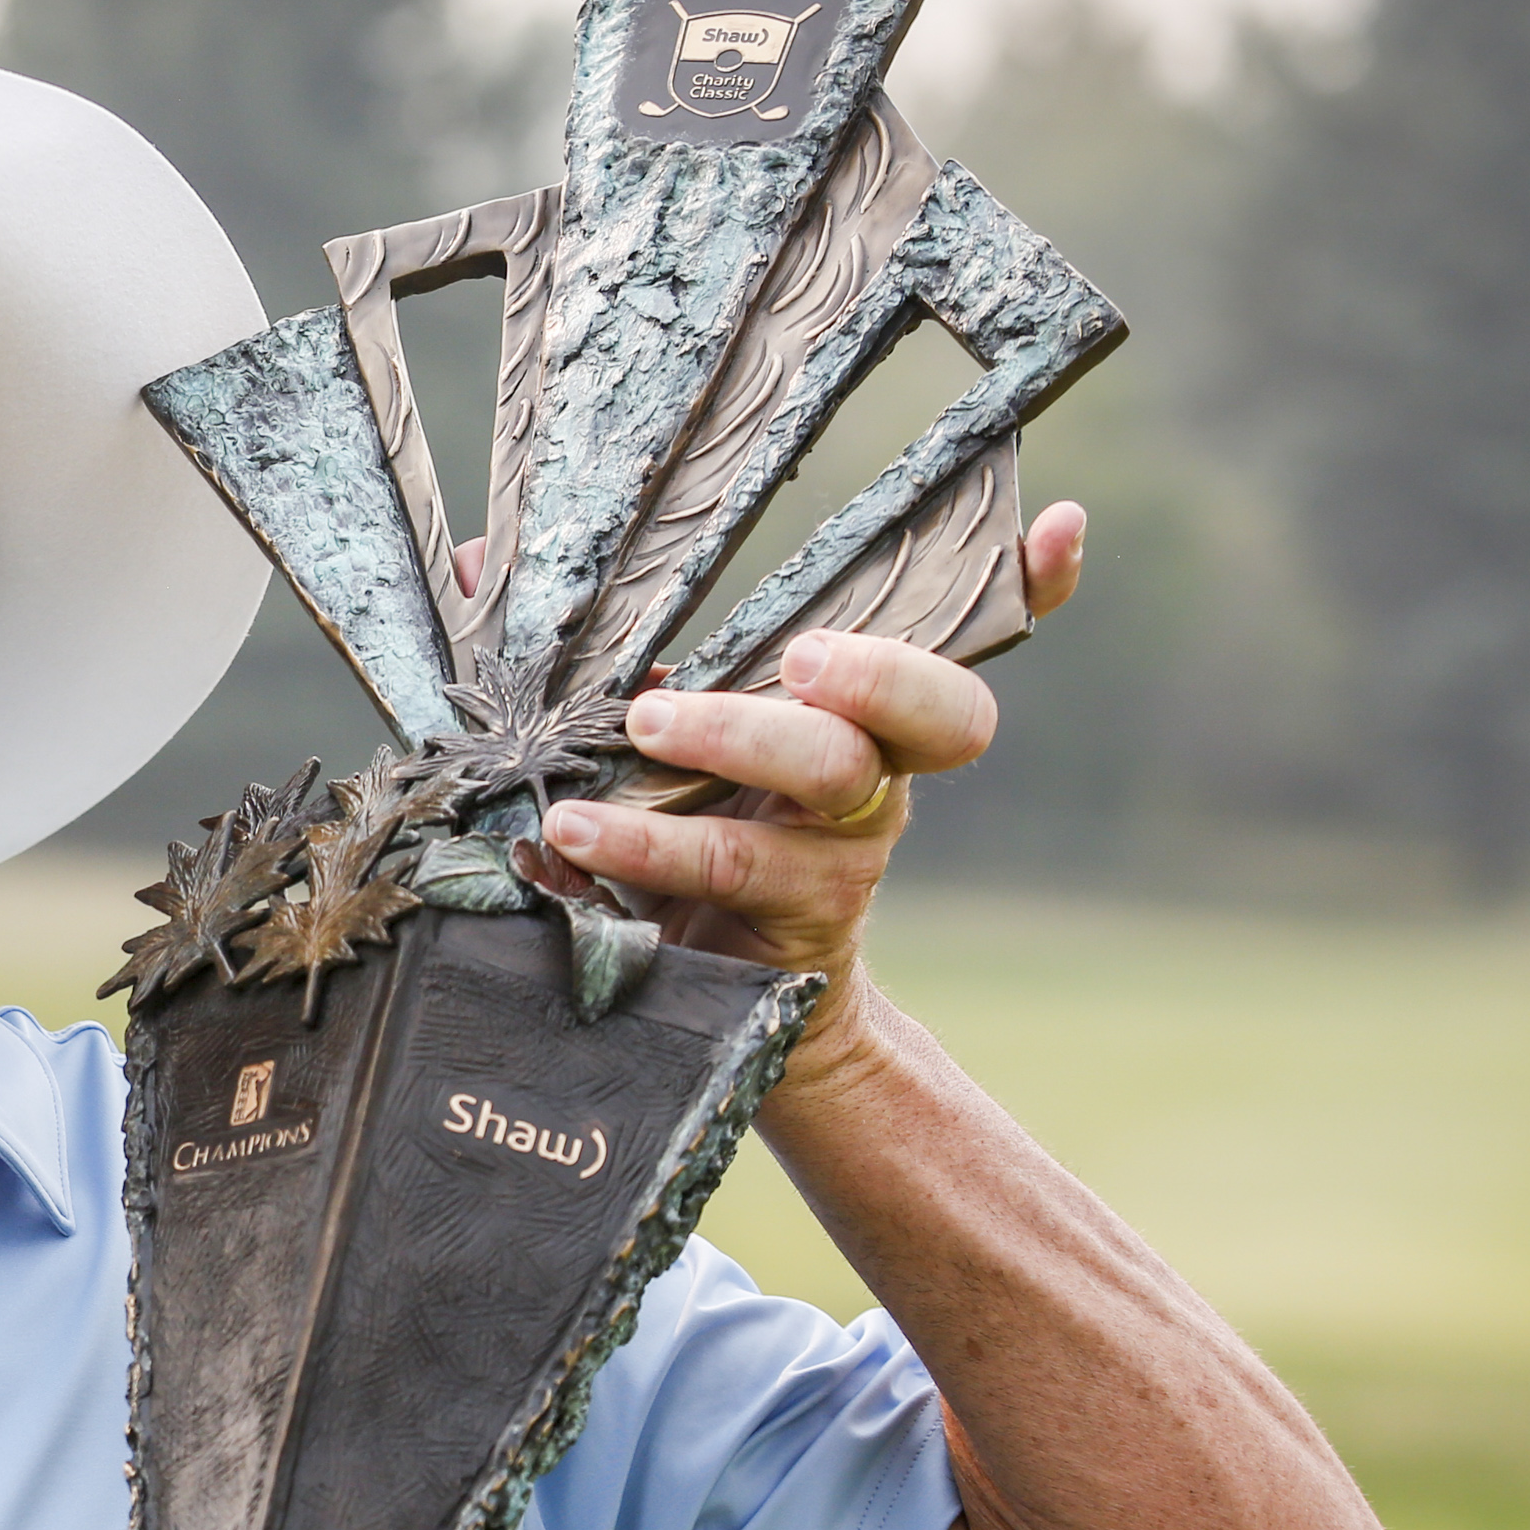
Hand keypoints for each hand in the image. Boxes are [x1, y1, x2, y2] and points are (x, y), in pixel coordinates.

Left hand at [536, 502, 1085, 1088]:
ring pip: (817, 794)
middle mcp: (869, 788)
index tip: (1054, 527)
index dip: (1029, 590)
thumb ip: (587, 650)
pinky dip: (635, 860)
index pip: (966, 647)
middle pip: (910, 718)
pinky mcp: (776, 938)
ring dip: (721, 759)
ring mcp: (833, 866)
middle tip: (789, 660)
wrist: (698, 1002)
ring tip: (620, 754)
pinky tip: (564, 849)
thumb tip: (475, 565)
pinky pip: (718, 890)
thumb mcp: (658, 743)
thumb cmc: (680, 834)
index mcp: (861, 724)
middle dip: (863, 674)